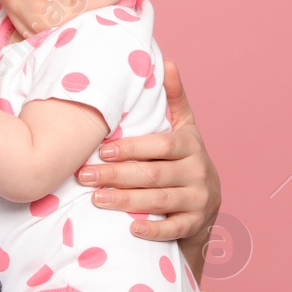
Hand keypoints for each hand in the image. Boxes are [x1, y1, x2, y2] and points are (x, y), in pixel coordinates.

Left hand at [74, 59, 220, 260]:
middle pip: (154, 174)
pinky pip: (173, 229)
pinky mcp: (195, 224)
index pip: (160, 145)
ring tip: (96, 199)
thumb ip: (174, 99)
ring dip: (126, 201)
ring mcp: (199, 200)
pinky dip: (153, 230)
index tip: (102, 150)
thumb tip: (166, 61)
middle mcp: (198, 171)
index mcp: (191, 144)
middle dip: (117, 175)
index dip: (131, 148)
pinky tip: (131, 229)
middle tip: (84, 176)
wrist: (207, 203)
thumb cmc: (184, 160)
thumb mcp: (184, 129)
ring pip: (160, 201)